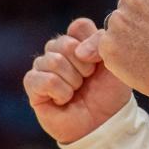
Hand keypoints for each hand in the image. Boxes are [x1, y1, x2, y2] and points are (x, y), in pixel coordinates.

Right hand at [23, 18, 131, 143]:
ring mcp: (43, 66)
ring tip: (77, 91)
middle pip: (64, 42)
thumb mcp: (114, 63)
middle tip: (88, 80)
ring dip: (72, 81)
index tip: (99, 63)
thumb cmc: (110, 92)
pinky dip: (60, 91)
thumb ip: (101, 43)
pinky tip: (65, 99)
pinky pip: (42, 79)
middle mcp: (59, 50)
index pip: (79, 26)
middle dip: (83, 66)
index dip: (91, 44)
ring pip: (53, 61)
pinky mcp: (33, 85)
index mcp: (79, 41)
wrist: (104, 122)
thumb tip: (77, 50)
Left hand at [79, 0, 148, 96]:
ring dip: (125, 35)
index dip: (145, 3)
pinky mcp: (107, 43)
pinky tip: (136, 60)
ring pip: (116, 26)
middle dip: (133, 18)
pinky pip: (108, 45)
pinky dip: (118, 53)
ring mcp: (117, 20)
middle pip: (125, 5)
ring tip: (147, 50)